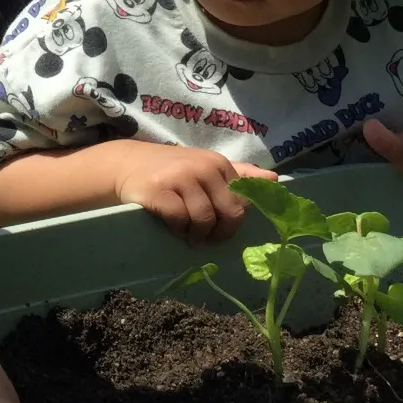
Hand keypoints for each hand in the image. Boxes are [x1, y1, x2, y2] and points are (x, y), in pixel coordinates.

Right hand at [113, 146, 277, 242]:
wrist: (127, 164)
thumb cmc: (172, 170)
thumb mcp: (207, 167)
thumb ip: (240, 174)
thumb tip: (275, 179)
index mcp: (219, 163)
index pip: (242, 201)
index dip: (233, 221)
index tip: (220, 227)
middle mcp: (203, 167)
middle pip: (229, 212)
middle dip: (220, 233)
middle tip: (206, 239)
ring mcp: (180, 178)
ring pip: (204, 219)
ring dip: (196, 235)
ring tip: (187, 235)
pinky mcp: (159, 191)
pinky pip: (179, 219)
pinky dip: (178, 229)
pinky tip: (172, 227)